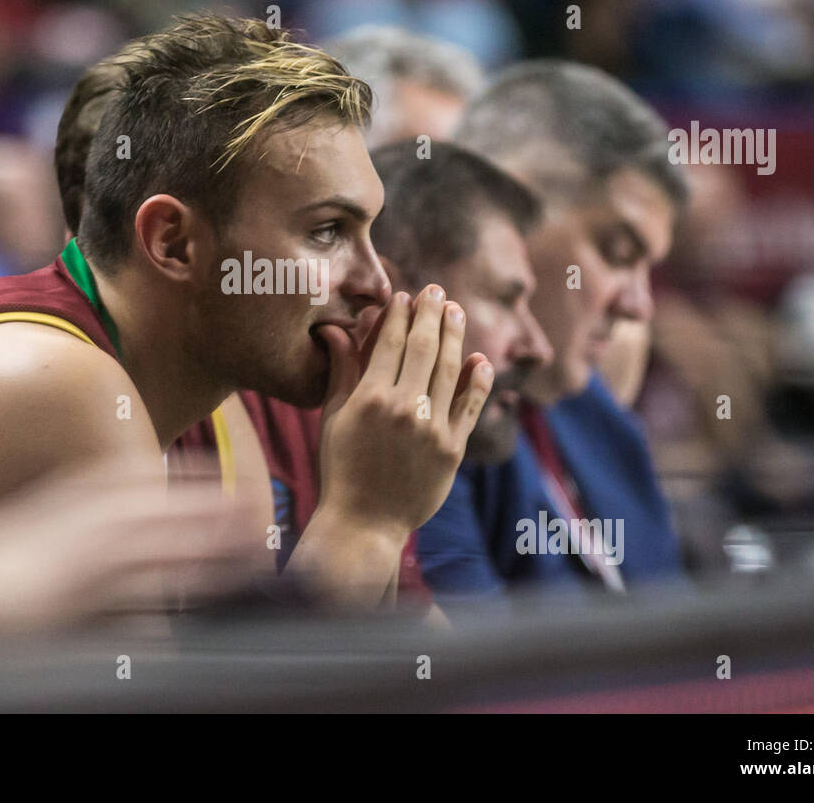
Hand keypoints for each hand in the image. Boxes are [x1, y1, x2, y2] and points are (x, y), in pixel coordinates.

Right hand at [315, 285, 493, 537]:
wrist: (364, 522)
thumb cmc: (341, 468)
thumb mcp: (333, 417)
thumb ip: (341, 371)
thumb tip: (335, 329)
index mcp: (369, 398)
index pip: (389, 343)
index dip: (398, 315)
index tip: (403, 296)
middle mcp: (403, 408)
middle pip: (423, 347)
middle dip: (431, 313)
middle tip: (436, 290)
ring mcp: (432, 429)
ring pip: (449, 370)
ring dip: (454, 336)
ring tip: (456, 311)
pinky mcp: (453, 450)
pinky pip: (470, 407)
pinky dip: (478, 381)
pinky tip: (479, 359)